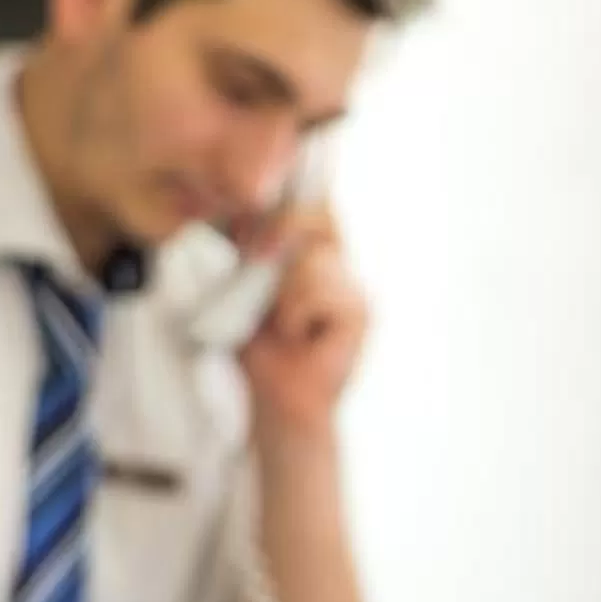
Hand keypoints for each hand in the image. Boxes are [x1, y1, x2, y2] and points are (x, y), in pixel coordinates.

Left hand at [233, 206, 365, 435]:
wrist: (274, 397)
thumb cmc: (257, 346)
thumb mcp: (242, 289)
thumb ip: (249, 250)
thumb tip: (239, 212)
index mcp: (315, 253)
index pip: (316, 204)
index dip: (287, 206)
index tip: (251, 228)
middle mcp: (339, 263)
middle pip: (317, 218)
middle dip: (277, 236)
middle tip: (256, 268)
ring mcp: (353, 286)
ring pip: (311, 260)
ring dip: (280, 294)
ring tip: (281, 324)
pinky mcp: (361, 310)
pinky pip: (318, 291)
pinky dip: (295, 314)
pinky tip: (298, 336)